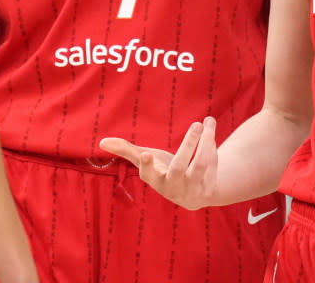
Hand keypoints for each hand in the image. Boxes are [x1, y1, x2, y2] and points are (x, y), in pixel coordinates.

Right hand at [100, 117, 219, 209]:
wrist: (196, 192)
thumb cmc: (166, 170)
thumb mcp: (148, 161)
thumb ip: (126, 150)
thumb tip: (101, 142)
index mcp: (154, 180)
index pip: (149, 174)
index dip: (147, 165)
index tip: (146, 154)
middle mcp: (173, 188)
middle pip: (180, 166)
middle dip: (188, 144)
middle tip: (195, 125)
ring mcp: (192, 191)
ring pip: (201, 163)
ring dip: (205, 141)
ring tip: (206, 121)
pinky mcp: (209, 191)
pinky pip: (213, 164)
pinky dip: (212, 144)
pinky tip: (210, 128)